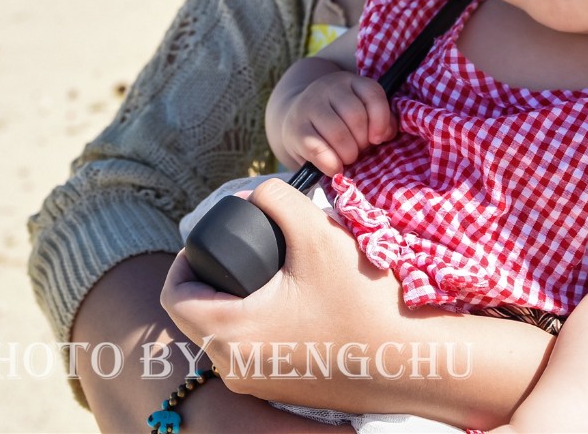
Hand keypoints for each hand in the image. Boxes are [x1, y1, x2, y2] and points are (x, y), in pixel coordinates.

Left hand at [162, 180, 562, 427]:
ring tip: (259, 274)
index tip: (209, 240)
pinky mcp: (281, 392)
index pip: (173, 297)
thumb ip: (277, 200)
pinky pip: (246, 355)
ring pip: (220, 339)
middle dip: (208, 280)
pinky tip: (281, 303)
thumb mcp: (318, 235)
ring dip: (230, 304)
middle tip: (236, 251)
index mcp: (231, 334)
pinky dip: (252, 327)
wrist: (414, 361)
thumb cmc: (363, 301)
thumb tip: (252, 194)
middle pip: (194, 318)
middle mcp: (235, 369)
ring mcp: (257, 385)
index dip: (184, 261)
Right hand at [274, 70, 393, 174]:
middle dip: (363, 142)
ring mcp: (309, 106)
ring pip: (338, 133)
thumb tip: (385, 134)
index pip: (372, 94)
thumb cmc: (337, 121)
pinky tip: (334, 168)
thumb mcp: (360, 113)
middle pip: (355, 116)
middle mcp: (329, 88)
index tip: (378, 139)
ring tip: (347, 159)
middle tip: (359, 151)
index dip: (381, 120)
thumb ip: (380, 121)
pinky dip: (331, 164)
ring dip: (348, 154)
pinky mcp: (296, 128)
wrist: (295, 118)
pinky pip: (318, 149)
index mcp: (350, 82)